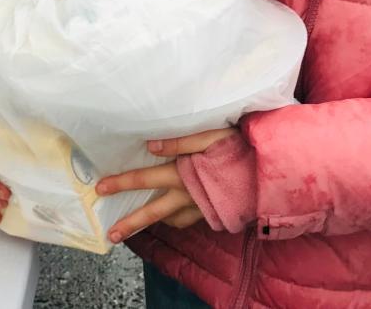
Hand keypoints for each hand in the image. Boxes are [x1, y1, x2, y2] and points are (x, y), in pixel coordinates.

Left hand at [96, 128, 236, 243]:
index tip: (100, 188)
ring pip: (172, 220)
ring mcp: (202, 209)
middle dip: (131, 222)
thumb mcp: (211, 136)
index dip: (122, 183)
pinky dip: (178, 217)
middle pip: (153, 212)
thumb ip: (180, 141)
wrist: (270, 176)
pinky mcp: (214, 214)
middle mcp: (189, 196)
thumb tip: (151, 146)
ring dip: (156, 221)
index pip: (145, 179)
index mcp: (183, 176)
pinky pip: (190, 219)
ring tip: (142, 222)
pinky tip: (175, 211)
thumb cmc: (240, 150)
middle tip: (111, 234)